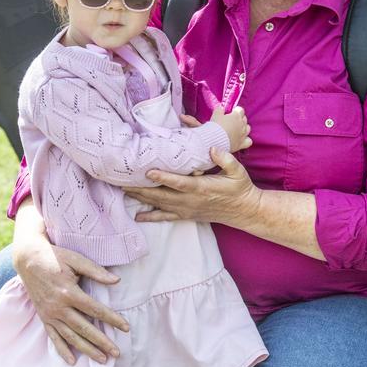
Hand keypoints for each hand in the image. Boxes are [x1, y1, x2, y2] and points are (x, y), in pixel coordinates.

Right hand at [13, 236, 129, 365]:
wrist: (28, 260)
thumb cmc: (56, 257)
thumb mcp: (76, 259)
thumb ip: (96, 271)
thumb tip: (116, 281)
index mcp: (69, 292)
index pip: (96, 310)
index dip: (112, 319)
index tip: (126, 328)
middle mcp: (59, 307)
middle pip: (84, 328)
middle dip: (102, 342)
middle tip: (116, 353)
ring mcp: (50, 314)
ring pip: (70, 337)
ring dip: (86, 349)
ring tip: (101, 359)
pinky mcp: (44, 318)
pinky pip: (53, 337)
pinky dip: (62, 350)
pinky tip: (71, 361)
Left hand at [124, 148, 261, 223]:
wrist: (243, 211)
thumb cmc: (240, 188)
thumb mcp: (238, 172)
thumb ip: (226, 160)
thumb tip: (213, 149)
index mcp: (202, 188)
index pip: (180, 183)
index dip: (164, 178)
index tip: (149, 172)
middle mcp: (191, 200)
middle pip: (162, 195)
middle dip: (142, 188)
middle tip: (123, 180)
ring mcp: (187, 209)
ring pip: (160, 205)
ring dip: (142, 198)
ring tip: (124, 191)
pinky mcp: (186, 215)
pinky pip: (166, 217)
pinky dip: (151, 217)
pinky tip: (138, 216)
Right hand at [210, 105, 251, 151]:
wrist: (215, 141)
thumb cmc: (215, 126)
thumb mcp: (216, 114)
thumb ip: (220, 109)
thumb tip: (222, 108)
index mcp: (236, 116)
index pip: (240, 110)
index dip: (235, 110)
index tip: (230, 112)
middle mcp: (242, 124)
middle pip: (244, 118)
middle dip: (239, 118)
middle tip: (231, 121)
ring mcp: (243, 134)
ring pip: (248, 128)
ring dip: (243, 127)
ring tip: (236, 129)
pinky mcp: (242, 144)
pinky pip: (249, 141)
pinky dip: (246, 139)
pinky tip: (241, 139)